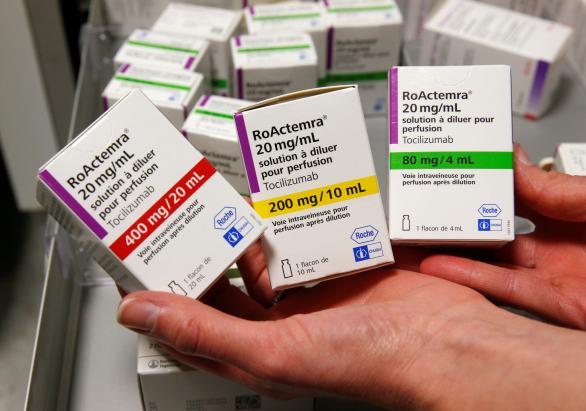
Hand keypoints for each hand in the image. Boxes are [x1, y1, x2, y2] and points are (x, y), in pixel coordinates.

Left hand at [117, 240, 585, 409]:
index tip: (137, 263)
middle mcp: (280, 320)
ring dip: (241, 233)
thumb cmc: (369, 359)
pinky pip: (299, 236)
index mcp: (257, 347)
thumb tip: (139, 315)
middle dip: (200, 254)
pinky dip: (284, 221)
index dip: (160, 295)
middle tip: (175, 219)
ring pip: (262, 255)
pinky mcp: (335, 262)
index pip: (192, 321)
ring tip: (216, 203)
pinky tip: (271, 203)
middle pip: (224, 283)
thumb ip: (205, 331)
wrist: (443, 339)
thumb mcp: (274, 350)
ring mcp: (309, 288)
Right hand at [420, 144, 585, 333]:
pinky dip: (473, 280)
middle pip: (504, 225)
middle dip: (466, 213)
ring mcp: (561, 276)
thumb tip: (513, 163)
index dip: (491, 178)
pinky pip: (508, 292)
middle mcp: (568, 242)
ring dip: (459, 248)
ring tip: (422, 234)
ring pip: (497, 260)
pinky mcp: (560, 310)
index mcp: (585, 208)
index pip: (524, 190)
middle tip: (429, 201)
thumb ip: (558, 188)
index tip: (458, 164)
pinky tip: (443, 267)